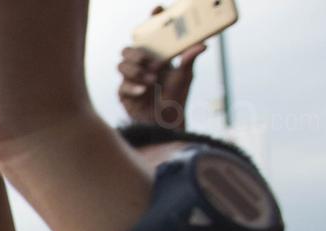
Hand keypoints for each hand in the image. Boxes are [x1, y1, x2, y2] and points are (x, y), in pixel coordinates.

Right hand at [119, 11, 204, 129]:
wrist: (166, 124)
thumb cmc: (176, 99)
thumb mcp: (185, 77)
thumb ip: (189, 60)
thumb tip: (203, 44)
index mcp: (154, 57)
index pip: (149, 35)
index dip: (151, 21)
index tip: (157, 10)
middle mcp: (140, 66)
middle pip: (128, 49)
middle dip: (137, 53)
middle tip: (150, 60)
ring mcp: (131, 79)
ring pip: (121, 66)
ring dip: (136, 71)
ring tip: (151, 81)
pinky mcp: (124, 94)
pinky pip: (122, 86)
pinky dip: (133, 87)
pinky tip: (144, 91)